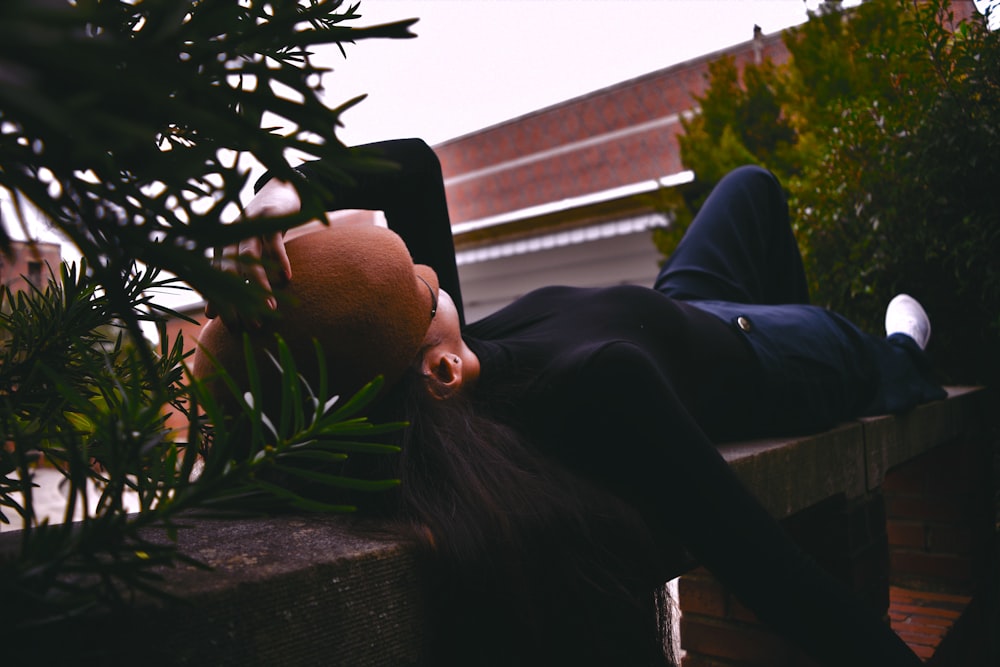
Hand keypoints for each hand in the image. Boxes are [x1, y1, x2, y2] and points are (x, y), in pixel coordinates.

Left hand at [205, 177, 298, 326]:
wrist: (277, 192)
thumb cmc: (260, 231)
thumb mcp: (245, 255)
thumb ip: (231, 280)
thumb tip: (210, 314)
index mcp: (221, 248)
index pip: (217, 281)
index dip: (223, 304)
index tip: (230, 328)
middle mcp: (231, 237)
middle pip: (230, 273)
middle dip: (239, 301)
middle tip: (251, 325)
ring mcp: (251, 226)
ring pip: (250, 259)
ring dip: (259, 285)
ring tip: (270, 309)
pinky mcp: (270, 219)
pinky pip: (273, 242)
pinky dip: (279, 260)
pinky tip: (286, 279)